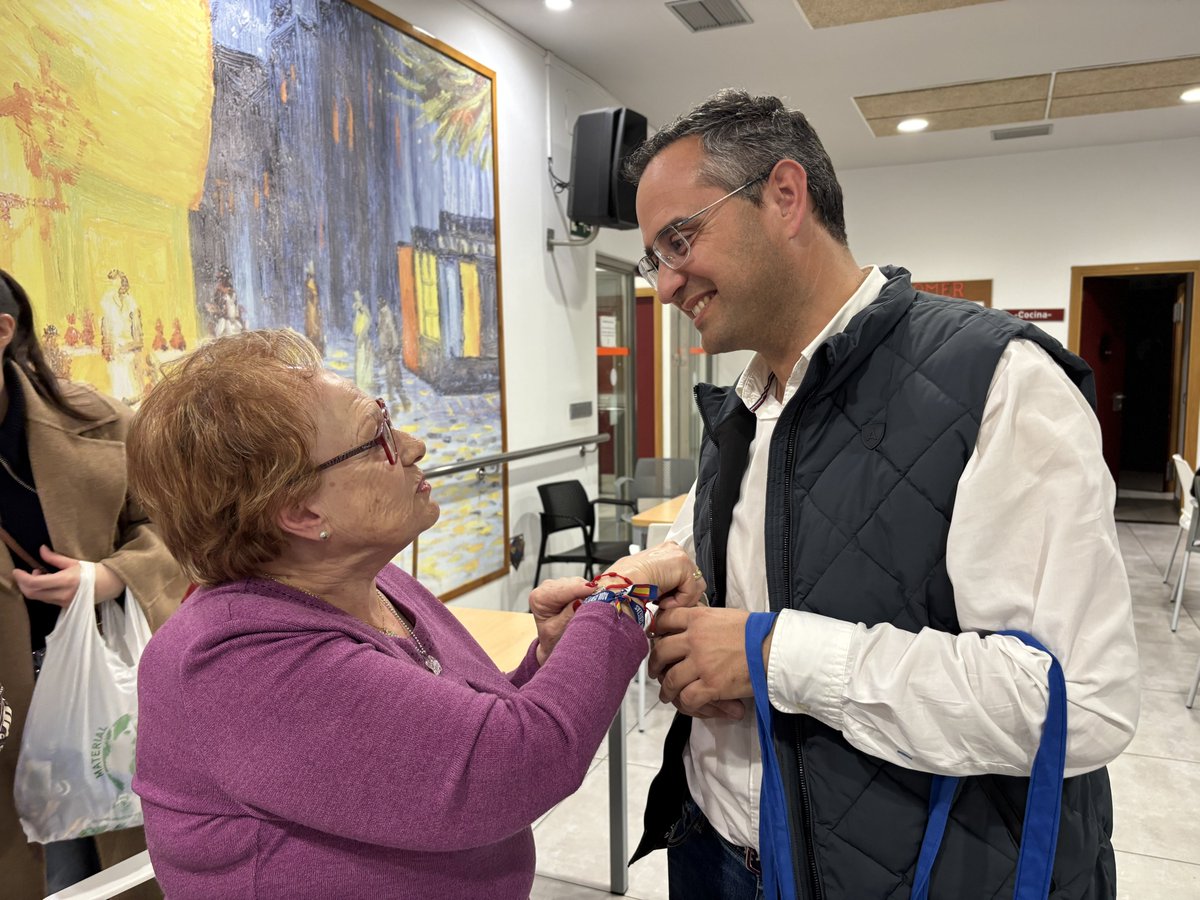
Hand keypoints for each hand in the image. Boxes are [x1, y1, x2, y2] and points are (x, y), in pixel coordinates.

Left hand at [11, 546, 125, 605]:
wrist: (110, 585)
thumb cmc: (93, 571)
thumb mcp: (74, 562)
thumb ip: (55, 558)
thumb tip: (40, 549)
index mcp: (65, 581)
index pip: (35, 583)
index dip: (22, 577)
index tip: (17, 571)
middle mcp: (62, 595)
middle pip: (32, 593)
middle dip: (24, 584)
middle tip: (27, 573)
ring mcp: (63, 603)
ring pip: (38, 598)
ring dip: (33, 587)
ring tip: (41, 575)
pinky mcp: (65, 607)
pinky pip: (47, 600)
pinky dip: (42, 592)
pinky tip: (48, 583)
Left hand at [529, 577, 594, 664]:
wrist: (552, 642)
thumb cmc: (553, 639)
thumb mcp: (558, 630)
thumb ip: (568, 614)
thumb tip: (582, 600)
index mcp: (538, 598)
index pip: (561, 590)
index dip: (579, 589)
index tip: (594, 590)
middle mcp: (545, 587)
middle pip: (570, 584)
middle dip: (585, 591)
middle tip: (600, 600)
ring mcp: (555, 584)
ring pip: (577, 582)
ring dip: (586, 591)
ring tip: (593, 603)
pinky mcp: (565, 585)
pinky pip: (579, 584)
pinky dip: (586, 591)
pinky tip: (590, 599)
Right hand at [604, 542, 706, 610]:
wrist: (620, 584)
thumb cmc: (625, 583)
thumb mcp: (648, 579)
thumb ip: (664, 581)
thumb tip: (671, 595)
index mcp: (665, 551)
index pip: (684, 574)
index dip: (676, 591)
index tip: (661, 600)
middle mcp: (674, 549)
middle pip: (693, 580)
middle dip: (680, 596)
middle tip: (662, 602)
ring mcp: (679, 555)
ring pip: (696, 587)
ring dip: (679, 600)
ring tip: (661, 602)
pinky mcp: (683, 565)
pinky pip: (691, 592)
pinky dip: (678, 602)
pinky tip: (661, 601)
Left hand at [648, 606, 774, 719]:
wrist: (774, 648)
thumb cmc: (756, 632)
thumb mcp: (725, 616)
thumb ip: (705, 621)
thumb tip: (692, 626)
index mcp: (698, 619)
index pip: (665, 620)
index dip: (656, 631)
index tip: (654, 639)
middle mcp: (695, 639)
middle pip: (661, 651)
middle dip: (655, 663)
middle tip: (655, 671)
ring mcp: (701, 663)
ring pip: (671, 679)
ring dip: (666, 689)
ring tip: (667, 694)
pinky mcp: (711, 685)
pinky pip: (687, 698)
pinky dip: (684, 703)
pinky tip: (685, 703)